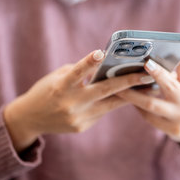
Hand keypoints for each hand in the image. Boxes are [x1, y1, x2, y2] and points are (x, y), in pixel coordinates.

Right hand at [3, 50, 153, 151]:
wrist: (31, 118)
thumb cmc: (47, 90)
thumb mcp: (58, 77)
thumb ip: (80, 72)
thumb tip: (107, 67)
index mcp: (61, 87)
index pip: (76, 72)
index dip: (87, 62)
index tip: (101, 52)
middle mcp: (70, 103)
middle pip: (103, 91)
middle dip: (127, 82)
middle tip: (145, 74)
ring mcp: (78, 117)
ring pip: (109, 104)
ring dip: (129, 95)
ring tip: (148, 86)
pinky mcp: (82, 127)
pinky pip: (102, 111)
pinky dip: (114, 102)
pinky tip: (130, 96)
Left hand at [116, 52, 179, 155]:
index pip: (171, 82)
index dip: (159, 74)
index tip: (147, 63)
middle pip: (154, 101)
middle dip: (136, 90)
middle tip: (120, 78)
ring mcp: (176, 122)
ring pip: (148, 110)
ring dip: (132, 98)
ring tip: (118, 88)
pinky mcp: (170, 131)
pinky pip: (149, 117)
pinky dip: (139, 107)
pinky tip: (129, 98)